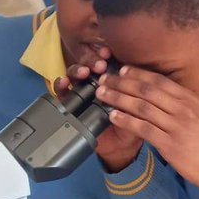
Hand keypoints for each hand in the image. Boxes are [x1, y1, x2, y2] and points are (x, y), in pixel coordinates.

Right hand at [53, 54, 142, 171]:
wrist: (120, 146)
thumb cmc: (131, 124)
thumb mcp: (137, 109)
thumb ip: (135, 96)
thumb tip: (133, 81)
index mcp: (114, 79)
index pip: (106, 60)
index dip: (104, 55)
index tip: (108, 53)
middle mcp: (97, 82)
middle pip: (88, 64)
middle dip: (91, 61)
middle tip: (98, 65)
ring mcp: (83, 92)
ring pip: (74, 74)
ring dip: (77, 70)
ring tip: (83, 72)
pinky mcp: (71, 104)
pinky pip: (62, 92)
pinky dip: (61, 85)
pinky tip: (64, 82)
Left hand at [96, 67, 198, 198]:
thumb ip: (181, 104)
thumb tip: (159, 96)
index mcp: (190, 99)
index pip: (159, 80)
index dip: (137, 74)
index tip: (121, 69)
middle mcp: (183, 108)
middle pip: (147, 90)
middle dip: (122, 82)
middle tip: (104, 79)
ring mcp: (177, 126)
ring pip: (141, 107)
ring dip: (118, 98)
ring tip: (102, 94)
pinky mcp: (170, 144)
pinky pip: (142, 128)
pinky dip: (125, 120)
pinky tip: (112, 116)